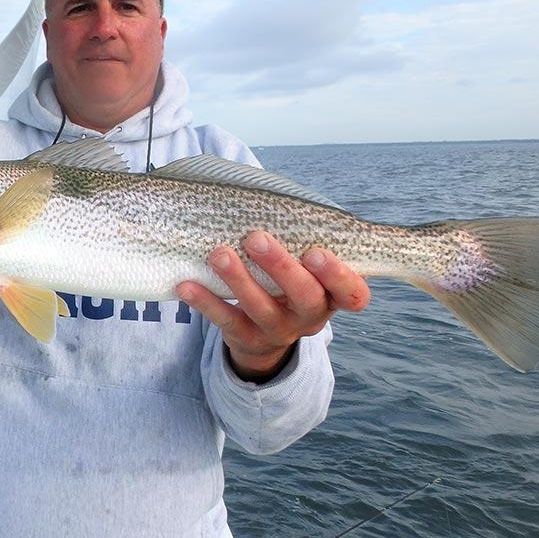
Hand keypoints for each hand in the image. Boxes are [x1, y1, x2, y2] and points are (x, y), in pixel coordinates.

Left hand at [176, 231, 370, 382]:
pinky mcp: (247, 339)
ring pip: (261, 308)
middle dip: (281, 267)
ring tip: (218, 253)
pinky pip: (226, 321)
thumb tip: (270, 198)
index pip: (351, 293)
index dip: (337, 275)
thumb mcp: (304, 269)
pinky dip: (205, 302)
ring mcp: (279, 331)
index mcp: (331, 296)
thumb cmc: (286, 283)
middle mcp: (310, 316)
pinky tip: (187, 285)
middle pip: (304, 296)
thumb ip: (300, 242)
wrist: (265, 335)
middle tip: (256, 238)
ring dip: (239, 279)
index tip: (316, 252)